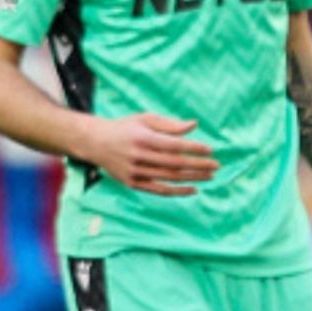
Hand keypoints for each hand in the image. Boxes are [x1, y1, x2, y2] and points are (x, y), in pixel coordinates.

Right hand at [74, 113, 217, 195]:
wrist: (95, 143)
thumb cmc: (126, 128)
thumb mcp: (145, 119)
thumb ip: (170, 124)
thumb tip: (194, 125)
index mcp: (142, 138)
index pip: (173, 146)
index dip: (193, 149)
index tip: (210, 150)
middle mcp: (138, 156)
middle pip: (174, 164)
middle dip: (198, 165)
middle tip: (216, 165)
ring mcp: (134, 172)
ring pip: (169, 178)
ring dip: (192, 178)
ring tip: (210, 176)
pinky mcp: (132, 183)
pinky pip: (159, 190)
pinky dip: (177, 191)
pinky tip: (193, 189)